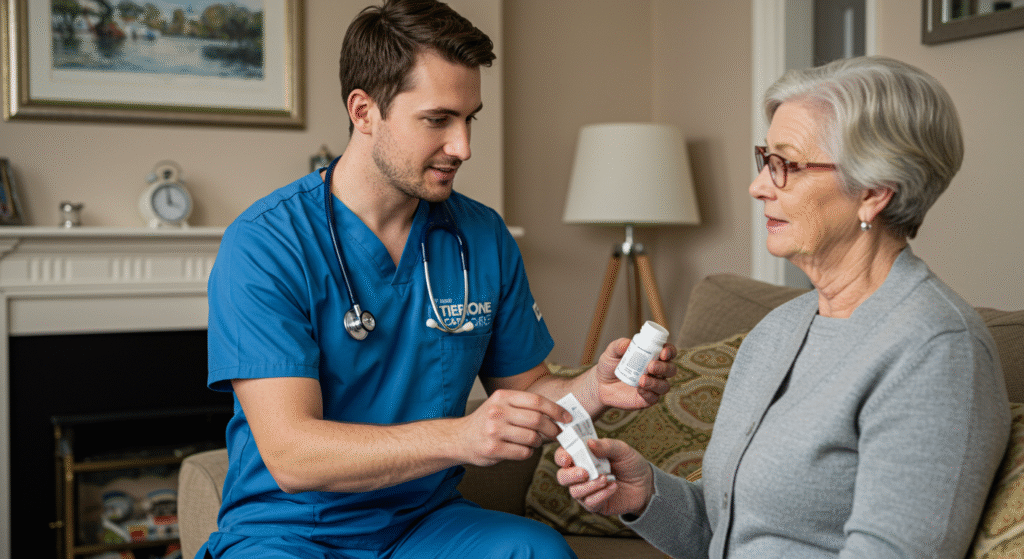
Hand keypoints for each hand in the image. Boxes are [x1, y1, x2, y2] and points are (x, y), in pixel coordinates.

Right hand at [457, 389, 571, 466]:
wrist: (460, 438)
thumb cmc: (487, 422)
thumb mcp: (501, 405)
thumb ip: (524, 406)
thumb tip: (557, 413)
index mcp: (502, 396)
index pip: (537, 401)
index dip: (556, 410)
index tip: (567, 418)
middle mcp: (497, 411)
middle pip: (537, 420)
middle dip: (553, 429)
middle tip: (558, 434)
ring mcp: (494, 430)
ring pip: (532, 437)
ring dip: (539, 442)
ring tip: (535, 442)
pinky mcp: (493, 448)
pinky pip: (523, 452)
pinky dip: (528, 453)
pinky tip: (522, 449)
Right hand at [555, 438, 653, 516]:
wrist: (646, 484)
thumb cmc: (631, 464)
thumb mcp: (622, 450)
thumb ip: (606, 445)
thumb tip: (590, 442)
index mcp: (583, 457)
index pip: (563, 456)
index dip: (561, 457)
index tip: (567, 458)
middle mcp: (581, 474)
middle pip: (562, 477)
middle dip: (570, 475)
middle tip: (584, 473)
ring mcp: (587, 491)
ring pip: (575, 492)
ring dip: (589, 486)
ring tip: (605, 479)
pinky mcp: (595, 505)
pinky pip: (590, 503)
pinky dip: (601, 495)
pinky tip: (613, 487)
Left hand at [595, 339, 676, 409]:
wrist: (600, 385)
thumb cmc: (609, 365)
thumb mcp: (611, 353)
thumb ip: (618, 346)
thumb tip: (627, 343)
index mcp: (652, 356)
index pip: (668, 352)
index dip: (670, 351)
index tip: (663, 352)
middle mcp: (657, 371)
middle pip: (671, 369)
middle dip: (664, 367)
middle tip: (650, 366)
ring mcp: (653, 386)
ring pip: (665, 385)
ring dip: (656, 382)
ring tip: (642, 380)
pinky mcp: (647, 399)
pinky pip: (654, 398)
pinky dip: (649, 394)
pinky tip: (640, 390)